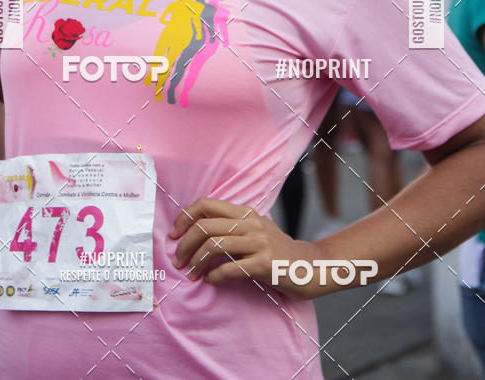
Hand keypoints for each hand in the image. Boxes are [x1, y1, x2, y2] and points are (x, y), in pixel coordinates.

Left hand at [168, 196, 315, 299]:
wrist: (311, 266)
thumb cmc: (278, 251)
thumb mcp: (257, 230)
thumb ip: (233, 227)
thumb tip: (198, 232)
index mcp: (245, 213)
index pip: (206, 204)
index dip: (185, 218)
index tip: (173, 235)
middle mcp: (251, 223)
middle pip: (206, 226)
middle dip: (185, 245)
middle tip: (177, 261)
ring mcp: (259, 242)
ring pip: (215, 246)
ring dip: (196, 262)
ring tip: (191, 274)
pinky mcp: (265, 263)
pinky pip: (231, 268)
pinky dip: (215, 276)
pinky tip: (211, 281)